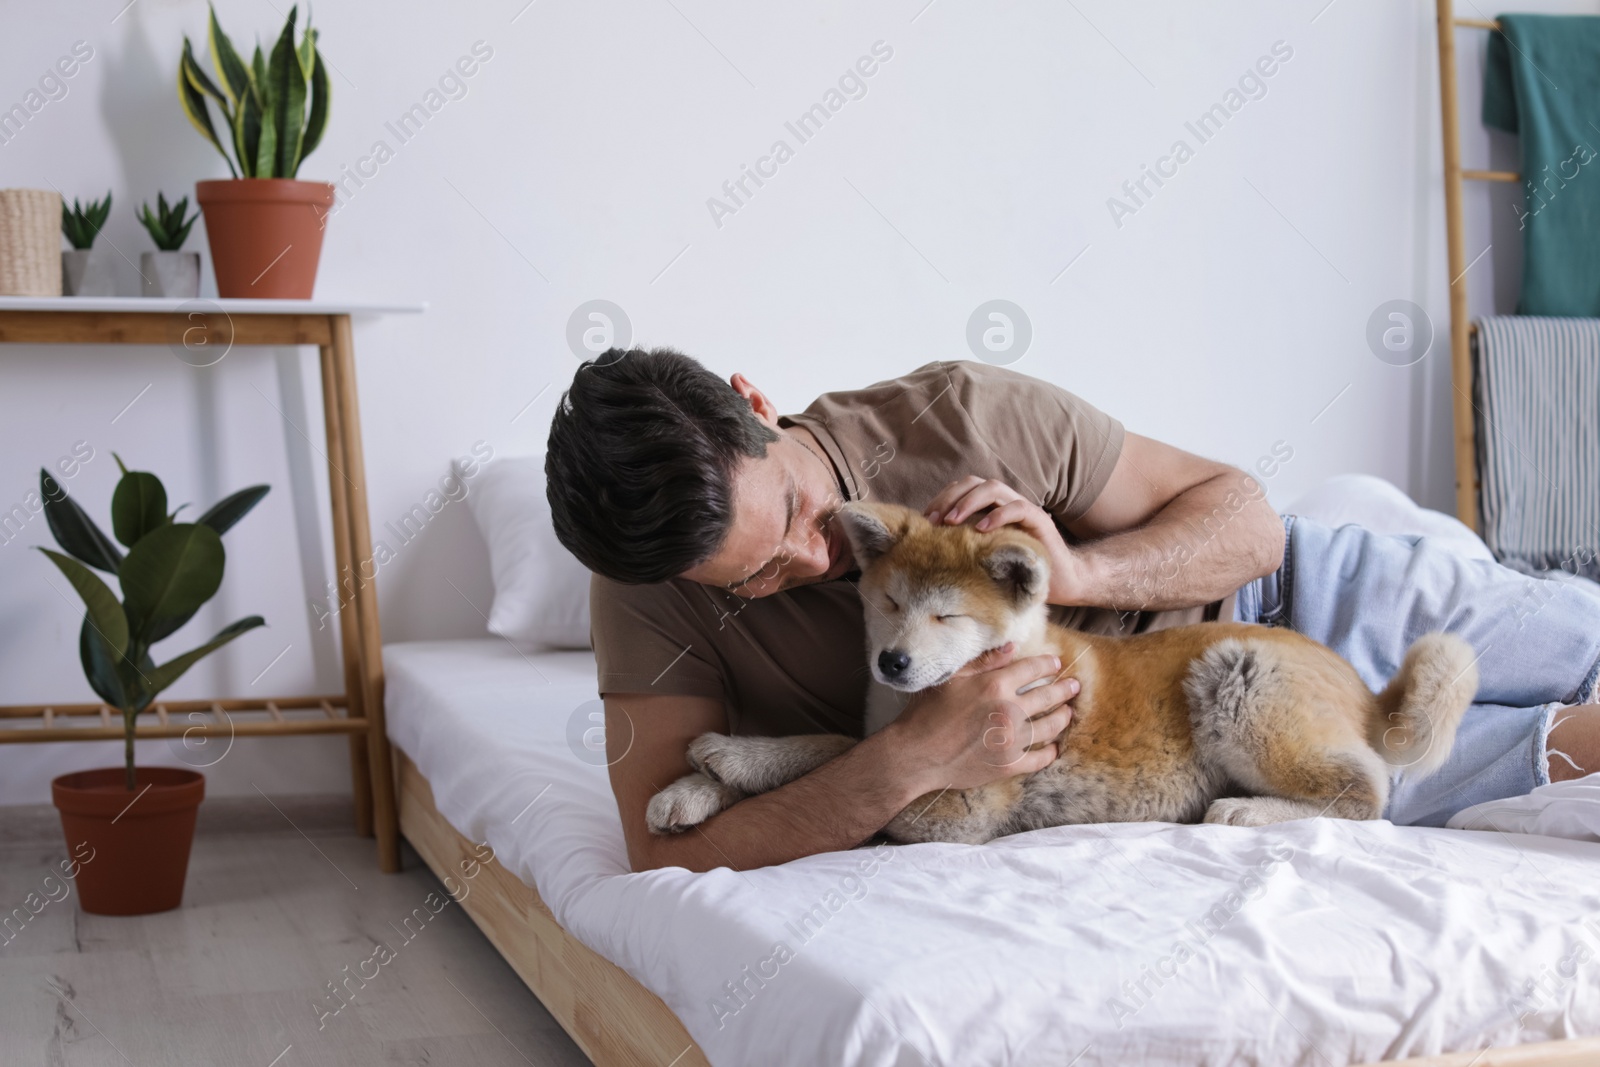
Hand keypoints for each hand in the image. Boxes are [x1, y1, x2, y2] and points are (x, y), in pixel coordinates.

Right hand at [885, 642, 1077, 794]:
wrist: (916, 755)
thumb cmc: (928, 712)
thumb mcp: (953, 679)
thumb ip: (985, 662)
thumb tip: (1012, 647)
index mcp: (995, 685)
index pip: (1034, 669)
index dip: (1048, 665)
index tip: (1056, 665)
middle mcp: (1008, 711)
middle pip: (1049, 696)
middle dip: (1065, 690)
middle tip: (1075, 687)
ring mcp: (1011, 740)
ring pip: (1051, 727)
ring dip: (1063, 718)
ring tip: (1068, 713)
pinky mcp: (1009, 765)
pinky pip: (1040, 758)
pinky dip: (1050, 752)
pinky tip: (1053, 748)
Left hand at [923, 477, 1088, 605]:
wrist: (1062, 582)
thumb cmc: (1019, 571)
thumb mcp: (985, 557)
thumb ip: (966, 545)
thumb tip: (930, 549)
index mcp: (991, 508)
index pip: (962, 489)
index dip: (941, 499)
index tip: (925, 520)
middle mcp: (1006, 503)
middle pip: (973, 483)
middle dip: (949, 497)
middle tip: (933, 520)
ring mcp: (1023, 509)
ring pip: (993, 488)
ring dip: (968, 501)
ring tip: (951, 521)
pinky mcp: (1039, 521)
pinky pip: (1018, 508)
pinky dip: (998, 515)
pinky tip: (981, 529)